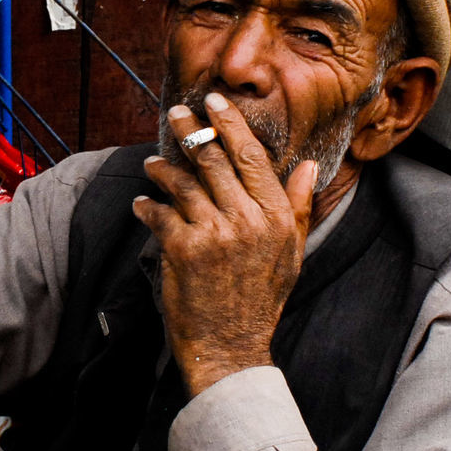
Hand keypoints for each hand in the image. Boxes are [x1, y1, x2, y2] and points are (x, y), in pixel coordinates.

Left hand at [133, 92, 316, 395]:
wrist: (231, 348)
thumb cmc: (260, 301)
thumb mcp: (290, 253)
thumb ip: (298, 206)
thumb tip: (308, 166)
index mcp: (276, 217)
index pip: (252, 156)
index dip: (230, 124)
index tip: (215, 102)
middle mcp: (248, 220)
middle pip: (214, 160)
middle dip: (193, 130)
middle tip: (177, 112)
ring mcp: (214, 234)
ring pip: (183, 182)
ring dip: (163, 169)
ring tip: (153, 165)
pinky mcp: (183, 250)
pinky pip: (160, 213)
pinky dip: (147, 206)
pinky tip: (143, 204)